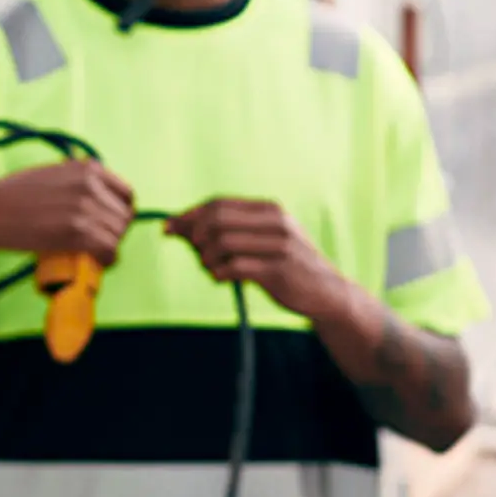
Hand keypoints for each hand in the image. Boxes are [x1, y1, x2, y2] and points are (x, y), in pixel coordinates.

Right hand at [0, 159, 137, 265]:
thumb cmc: (14, 196)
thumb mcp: (53, 174)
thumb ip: (78, 181)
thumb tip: (99, 202)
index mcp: (88, 168)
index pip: (126, 195)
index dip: (119, 213)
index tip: (107, 224)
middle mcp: (91, 184)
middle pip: (124, 218)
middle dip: (113, 233)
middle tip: (95, 244)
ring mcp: (85, 207)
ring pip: (118, 236)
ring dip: (108, 248)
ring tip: (92, 254)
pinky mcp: (77, 231)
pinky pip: (109, 250)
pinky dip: (105, 260)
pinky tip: (94, 262)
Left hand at [168, 196, 365, 329]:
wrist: (326, 292)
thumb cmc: (285, 265)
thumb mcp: (258, 241)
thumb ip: (221, 231)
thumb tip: (173, 226)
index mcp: (268, 209)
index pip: (218, 203)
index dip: (189, 215)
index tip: (169, 228)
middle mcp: (275, 222)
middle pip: (216, 219)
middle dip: (196, 237)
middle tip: (199, 254)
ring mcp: (279, 245)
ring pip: (222, 243)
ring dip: (207, 259)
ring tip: (212, 269)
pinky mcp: (278, 270)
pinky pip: (234, 267)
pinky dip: (219, 273)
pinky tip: (221, 278)